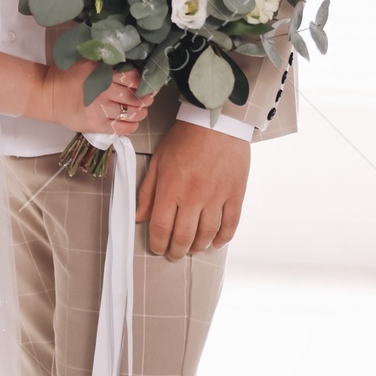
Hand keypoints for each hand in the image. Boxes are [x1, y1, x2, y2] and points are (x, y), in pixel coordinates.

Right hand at [35, 62, 147, 137]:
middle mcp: (102, 91)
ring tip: (141, 109)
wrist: (49, 96)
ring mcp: (99, 110)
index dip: (143, 81)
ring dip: (141, 112)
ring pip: (131, 113)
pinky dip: (132, 126)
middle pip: (134, 97)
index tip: (146, 83)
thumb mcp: (88, 63)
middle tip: (148, 97)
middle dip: (146, 98)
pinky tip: (133, 122)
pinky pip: (122, 128)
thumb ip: (108, 63)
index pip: (132, 78)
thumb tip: (132, 64)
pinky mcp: (96, 125)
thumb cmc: (70, 78)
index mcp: (101, 74)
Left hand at [136, 117, 249, 258]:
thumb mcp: (158, 161)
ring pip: (207, 234)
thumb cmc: (184, 139)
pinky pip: (231, 224)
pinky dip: (223, 238)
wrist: (215, 121)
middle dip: (177, 250)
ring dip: (198, 247)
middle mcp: (194, 197)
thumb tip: (140, 217)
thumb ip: (148, 192)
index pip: (161, 228)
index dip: (158, 243)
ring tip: (193, 248)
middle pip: (184, 237)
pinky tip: (216, 242)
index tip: (158, 248)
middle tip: (174, 253)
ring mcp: (217, 197)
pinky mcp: (236, 194)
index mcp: (171, 189)